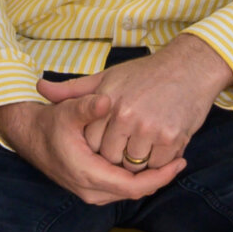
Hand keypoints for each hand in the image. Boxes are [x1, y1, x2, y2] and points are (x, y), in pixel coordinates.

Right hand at [0, 93, 182, 205]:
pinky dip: (139, 177)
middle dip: (160, 177)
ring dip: (150, 178)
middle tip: (181, 158)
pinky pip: (122, 187)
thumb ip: (87, 107)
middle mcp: (90, 190)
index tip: (180, 162)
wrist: (30, 135)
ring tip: (172, 159)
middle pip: (135, 191)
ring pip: (130, 191)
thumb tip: (105, 102)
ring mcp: (91, 191)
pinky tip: (152, 160)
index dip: (160, 176)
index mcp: (88, 175)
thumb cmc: (50, 123)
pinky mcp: (92, 187)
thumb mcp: (67, 111)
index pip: (133, 186)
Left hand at [46, 33, 232, 174]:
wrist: (191, 67)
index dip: (99, 146)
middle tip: (128, 146)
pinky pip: (157, 165)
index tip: (109, 140)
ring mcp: (149, 128)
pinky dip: (159, 162)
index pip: (92, 142)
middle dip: (116, 158)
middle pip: (111, 158)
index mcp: (108, 102)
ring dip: (138, 162)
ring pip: (134, 165)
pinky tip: (160, 147)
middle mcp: (126, 116)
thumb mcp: (107, 76)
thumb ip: (74, 89)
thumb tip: (41, 88)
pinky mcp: (171, 137)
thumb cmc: (147, 73)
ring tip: (144, 145)